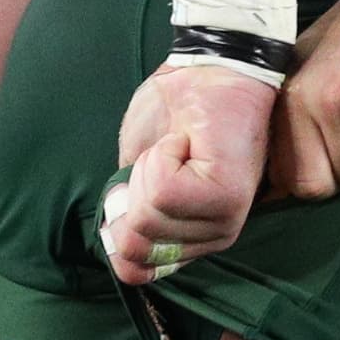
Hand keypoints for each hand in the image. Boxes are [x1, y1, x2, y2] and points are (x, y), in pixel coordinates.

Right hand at [104, 62, 277, 284]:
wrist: (209, 68)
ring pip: (148, 219)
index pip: (135, 270)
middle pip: (135, 245)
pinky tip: (185, 142)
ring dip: (148, 169)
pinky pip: (163, 192)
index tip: (133, 184)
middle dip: (132, 192)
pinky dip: (160, 158)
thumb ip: (128, 213)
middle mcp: (213, 237)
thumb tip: (114, 245)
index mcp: (192, 236)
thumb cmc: (174, 111)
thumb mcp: (135, 171)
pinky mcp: (225, 198)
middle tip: (161, 156)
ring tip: (176, 146)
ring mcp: (224, 221)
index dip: (118, 225)